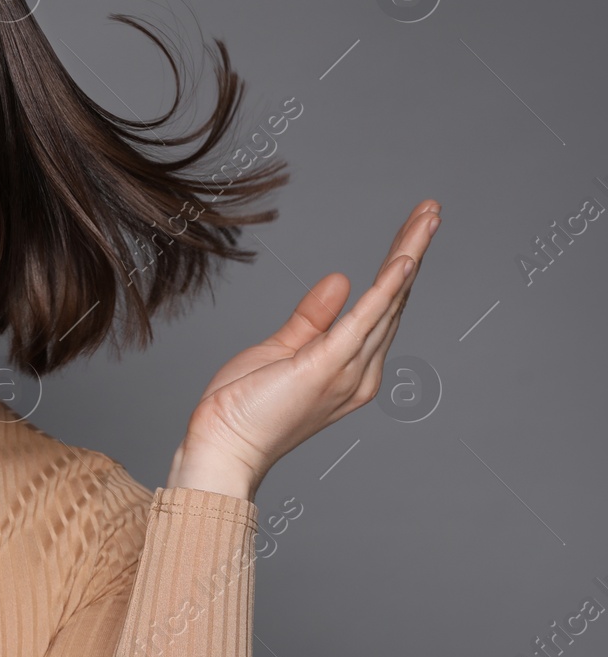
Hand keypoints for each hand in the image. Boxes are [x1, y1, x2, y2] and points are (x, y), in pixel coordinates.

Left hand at [167, 198, 441, 497]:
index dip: (397, 266)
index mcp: (352, 366)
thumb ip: (313, 316)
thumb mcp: (283, 348)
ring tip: (426, 219)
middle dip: (412, 250)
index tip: (412, 228)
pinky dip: (385, 290)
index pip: (381, 306)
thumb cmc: (247, 406)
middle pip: (394, 299)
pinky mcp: (328, 368)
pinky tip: (402, 262)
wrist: (225, 446)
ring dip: (407, 256)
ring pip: (387, 303)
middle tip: (431, 210)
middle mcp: (362, 371)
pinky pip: (363, 322)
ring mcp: (349, 372)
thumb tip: (342, 279)